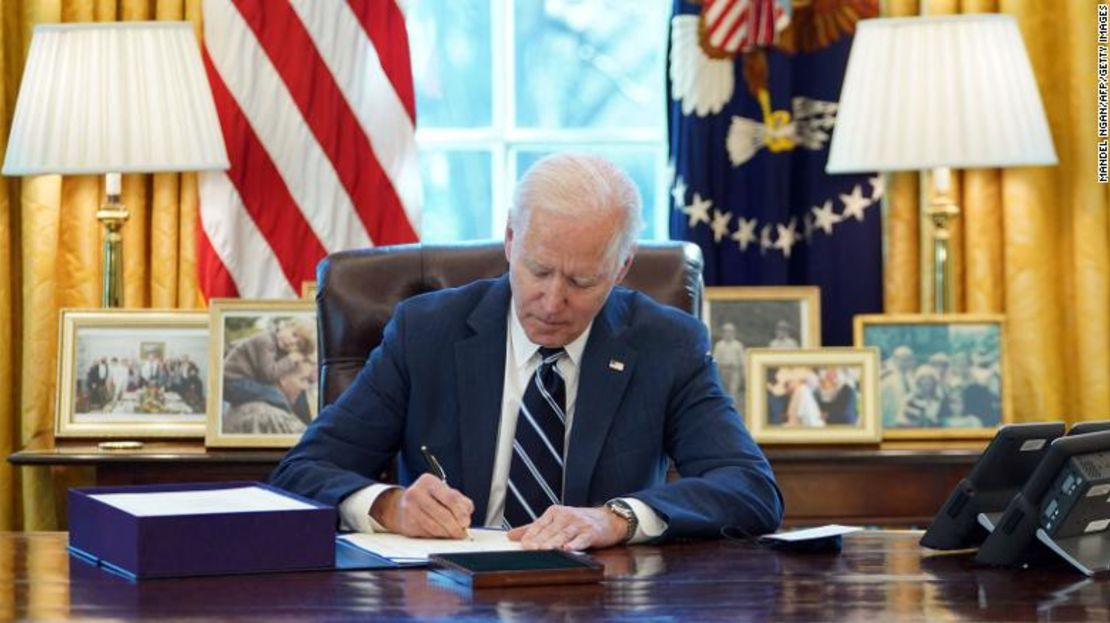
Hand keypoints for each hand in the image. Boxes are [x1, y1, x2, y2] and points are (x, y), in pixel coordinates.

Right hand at [370, 474, 473, 538]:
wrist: (403, 505)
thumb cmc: (429, 498)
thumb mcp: (445, 492)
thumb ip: (460, 502)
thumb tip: (466, 517)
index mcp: (429, 481)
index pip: (450, 498)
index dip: (461, 512)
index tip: (466, 522)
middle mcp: (416, 493)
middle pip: (443, 515)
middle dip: (455, 527)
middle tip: (461, 533)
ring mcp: (409, 509)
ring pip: (435, 527)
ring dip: (448, 534)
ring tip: (453, 534)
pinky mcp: (407, 524)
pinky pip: (427, 534)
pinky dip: (437, 536)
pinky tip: (441, 534)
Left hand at [507, 505, 627, 550]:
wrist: (608, 519)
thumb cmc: (580, 521)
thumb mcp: (556, 520)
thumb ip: (534, 528)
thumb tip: (511, 535)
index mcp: (555, 512)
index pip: (539, 524)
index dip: (530, 535)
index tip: (522, 544)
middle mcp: (566, 516)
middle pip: (550, 530)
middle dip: (540, 541)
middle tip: (530, 549)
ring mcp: (579, 524)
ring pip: (564, 534)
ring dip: (554, 543)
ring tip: (544, 550)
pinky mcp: (591, 533)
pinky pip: (582, 539)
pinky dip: (575, 544)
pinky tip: (568, 549)